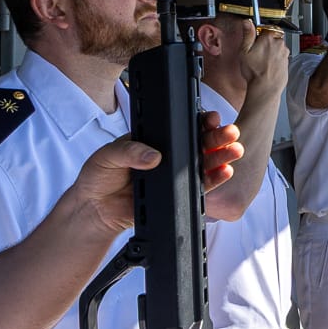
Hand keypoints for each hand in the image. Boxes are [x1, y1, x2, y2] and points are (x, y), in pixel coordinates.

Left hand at [66, 115, 242, 237]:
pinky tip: (224, 172)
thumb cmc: (98, 178)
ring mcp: (174, 176)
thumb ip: (129, 152)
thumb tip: (153, 155)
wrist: (94, 209)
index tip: (210, 119)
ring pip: (204, 164)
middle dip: (217, 137)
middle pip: (198, 144)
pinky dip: (214, 180)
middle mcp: (168, 156)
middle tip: (229, 132)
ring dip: (221, 156)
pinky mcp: (177, 195)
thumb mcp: (107, 156)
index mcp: (153, 141)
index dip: (198, 122)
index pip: (179, 128)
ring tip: (233, 151)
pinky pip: (199, 187)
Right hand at [239, 24, 290, 93]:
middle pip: (272, 38)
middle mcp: (280, 44)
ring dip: (271, 52)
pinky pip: (280, 57)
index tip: (254, 42)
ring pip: (277, 48)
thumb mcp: (244, 51)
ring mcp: (285, 53)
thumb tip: (247, 22)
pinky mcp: (287, 62)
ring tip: (262, 62)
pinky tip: (268, 67)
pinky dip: (275, 60)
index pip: (265, 28)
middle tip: (257, 53)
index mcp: (269, 38)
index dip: (258, 35)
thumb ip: (248, 34)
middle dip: (266, 43)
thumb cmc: (255, 72)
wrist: (266, 88)